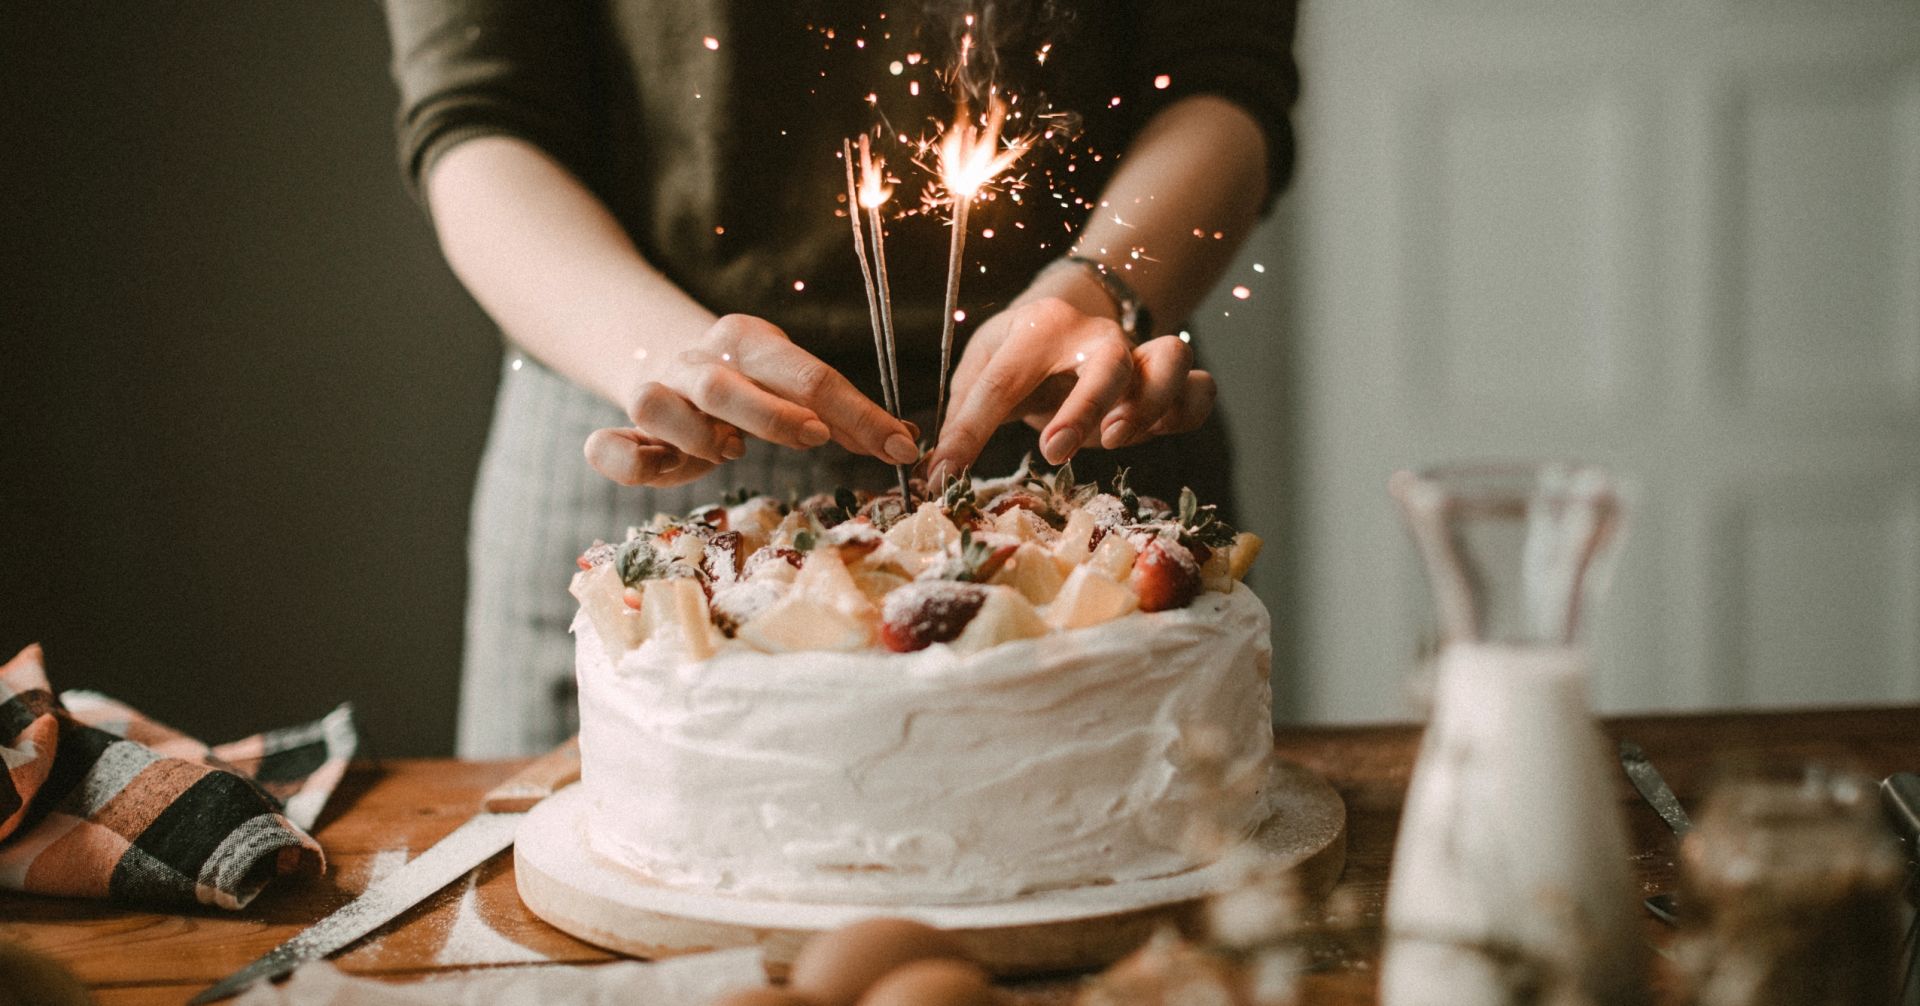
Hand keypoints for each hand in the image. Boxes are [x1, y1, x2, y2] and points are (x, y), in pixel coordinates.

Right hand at [585, 314, 919, 485]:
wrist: (668, 360)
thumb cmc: (751, 385)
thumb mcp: (795, 388)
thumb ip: (843, 415)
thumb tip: (908, 443)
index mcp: (747, 340)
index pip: (806, 374)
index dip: (856, 412)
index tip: (898, 447)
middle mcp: (697, 362)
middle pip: (725, 384)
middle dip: (772, 414)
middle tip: (815, 439)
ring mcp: (656, 394)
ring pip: (655, 405)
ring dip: (696, 432)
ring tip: (730, 452)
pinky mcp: (627, 433)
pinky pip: (607, 445)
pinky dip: (621, 459)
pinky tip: (656, 470)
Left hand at [925, 276, 1214, 480]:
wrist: (1073, 314)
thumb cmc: (1021, 352)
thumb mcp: (983, 365)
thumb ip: (964, 410)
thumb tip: (939, 468)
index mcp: (1038, 328)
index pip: (1001, 382)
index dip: (967, 433)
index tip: (941, 475)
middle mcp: (1095, 336)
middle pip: (1107, 360)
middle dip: (1085, 408)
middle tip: (1053, 451)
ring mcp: (1138, 354)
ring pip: (1171, 359)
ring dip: (1151, 403)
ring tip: (1116, 439)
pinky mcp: (1167, 381)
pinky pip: (1199, 387)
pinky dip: (1189, 410)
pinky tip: (1160, 432)